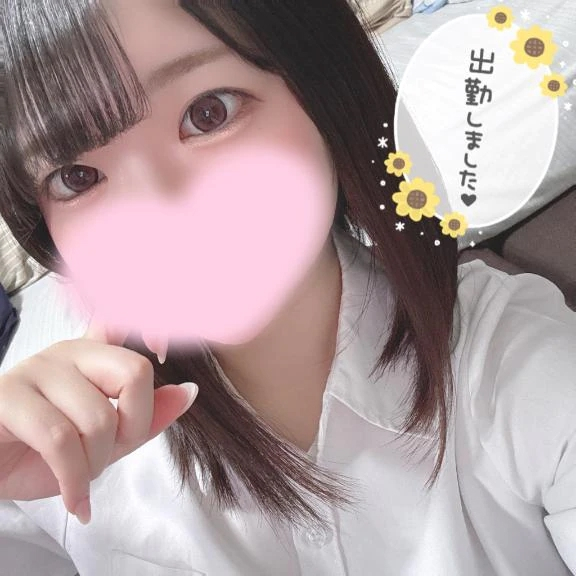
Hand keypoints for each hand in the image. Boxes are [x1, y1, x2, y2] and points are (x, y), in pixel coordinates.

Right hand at [0, 319, 196, 523]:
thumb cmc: (43, 454)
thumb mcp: (107, 440)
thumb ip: (147, 416)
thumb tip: (189, 391)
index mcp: (96, 353)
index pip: (131, 320)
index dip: (156, 326)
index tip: (165, 349)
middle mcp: (70, 351)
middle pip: (134, 373)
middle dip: (133, 427)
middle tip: (111, 453)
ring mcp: (37, 368)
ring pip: (98, 416)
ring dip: (96, 464)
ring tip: (81, 478)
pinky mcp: (7, 396)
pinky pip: (59, 438)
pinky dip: (74, 480)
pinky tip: (75, 500)